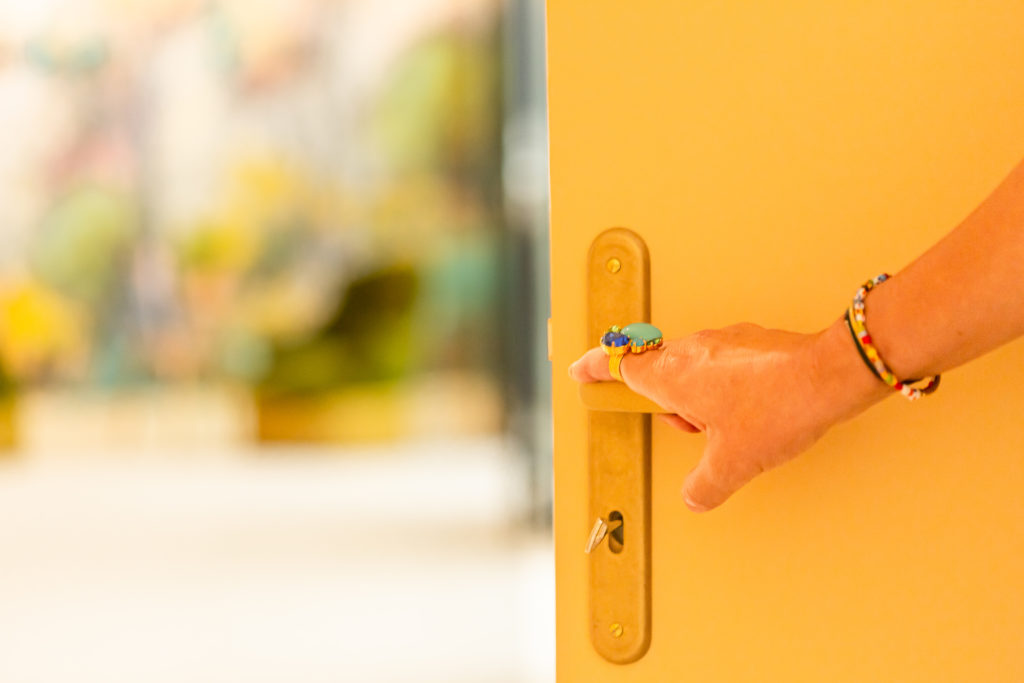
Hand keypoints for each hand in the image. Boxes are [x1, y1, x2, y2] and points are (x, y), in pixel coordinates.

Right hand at [569, 318, 889, 511]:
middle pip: (661, 375)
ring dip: (703, 400)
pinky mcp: (750, 340)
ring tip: (734, 426)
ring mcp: (722, 341)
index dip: (597, 369)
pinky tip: (756, 409)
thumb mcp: (733, 463)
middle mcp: (692, 351)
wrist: (830, 376)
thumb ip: (704, 484)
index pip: (620, 366)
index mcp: (673, 376)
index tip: (581, 370)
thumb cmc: (778, 409)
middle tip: (693, 430)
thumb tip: (695, 495)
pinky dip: (730, 387)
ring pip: (695, 371)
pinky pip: (724, 364)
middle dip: (673, 407)